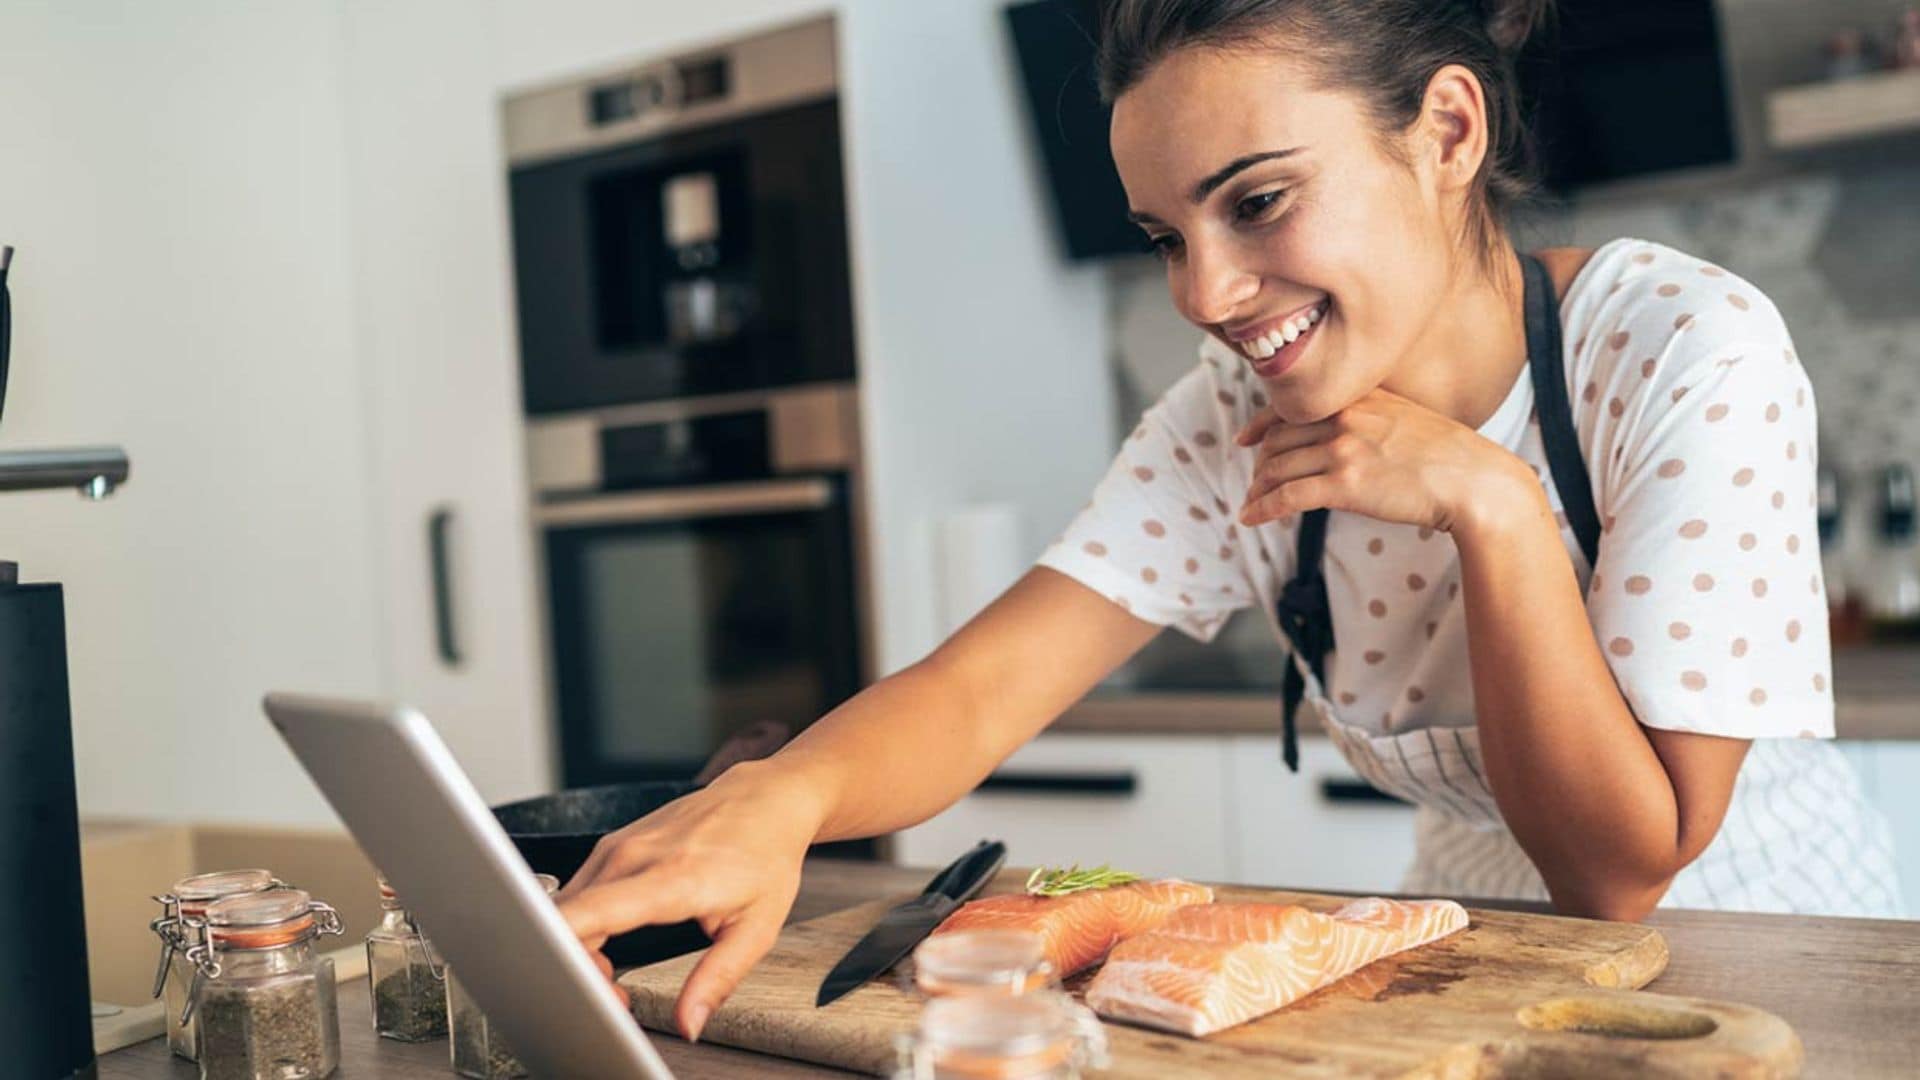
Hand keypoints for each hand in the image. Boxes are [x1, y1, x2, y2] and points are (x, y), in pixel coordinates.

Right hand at [556, 760, 823, 1041]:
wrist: (766, 799)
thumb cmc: (765, 857)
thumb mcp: (756, 928)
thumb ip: (717, 979)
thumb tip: (688, 1023)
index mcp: (671, 879)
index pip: (587, 915)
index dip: (572, 961)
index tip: (600, 991)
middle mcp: (635, 856)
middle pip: (565, 920)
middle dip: (576, 967)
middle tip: (617, 993)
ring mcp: (619, 845)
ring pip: (565, 907)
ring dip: (577, 947)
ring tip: (616, 969)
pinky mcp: (613, 844)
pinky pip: (577, 891)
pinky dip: (583, 923)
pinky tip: (613, 938)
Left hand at [1233, 388, 1529, 532]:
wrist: (1476, 481)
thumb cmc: (1449, 457)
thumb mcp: (1406, 418)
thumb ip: (1371, 418)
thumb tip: (1342, 436)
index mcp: (1360, 397)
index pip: (1293, 405)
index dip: (1261, 424)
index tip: (1246, 438)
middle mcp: (1346, 417)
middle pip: (1279, 438)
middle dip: (1261, 463)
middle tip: (1256, 482)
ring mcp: (1344, 449)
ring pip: (1278, 467)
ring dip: (1258, 488)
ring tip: (1253, 503)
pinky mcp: (1345, 484)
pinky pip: (1287, 496)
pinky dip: (1262, 508)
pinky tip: (1250, 518)